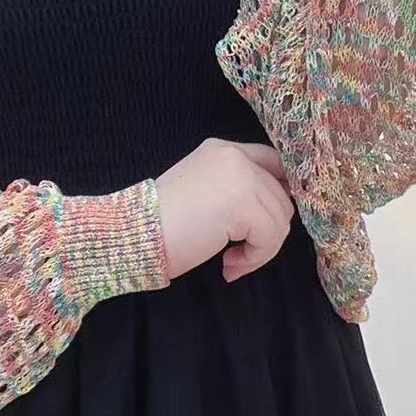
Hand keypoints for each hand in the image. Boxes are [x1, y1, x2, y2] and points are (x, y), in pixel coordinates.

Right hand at [154, 137, 295, 283]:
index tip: (270, 221)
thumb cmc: (163, 223)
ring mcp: (240, 177)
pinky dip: (254, 258)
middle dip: (267, 230)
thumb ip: (237, 189)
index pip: (275, 162)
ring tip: (231, 262)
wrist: (134, 234)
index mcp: (223, 150)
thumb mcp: (204, 192)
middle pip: (281, 195)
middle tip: (239, 253)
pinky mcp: (242, 204)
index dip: (281, 193)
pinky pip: (270, 237)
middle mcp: (234, 156)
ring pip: (280, 219)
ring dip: (260, 249)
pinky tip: (228, 265)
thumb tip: (280, 206)